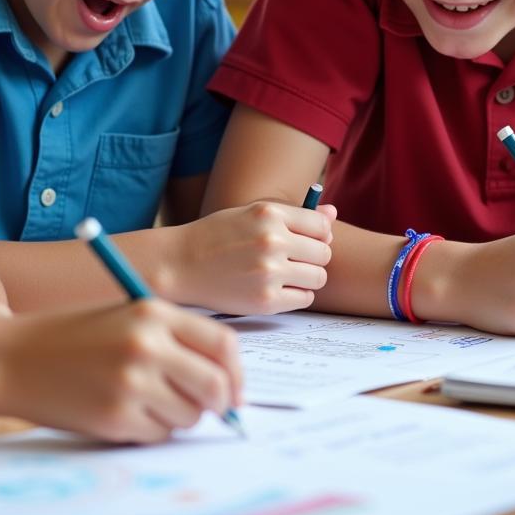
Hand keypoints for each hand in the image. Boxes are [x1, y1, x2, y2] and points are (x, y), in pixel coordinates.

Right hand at [0, 299, 241, 442]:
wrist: (13, 358)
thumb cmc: (73, 336)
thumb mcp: (127, 317)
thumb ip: (174, 339)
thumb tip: (225, 381)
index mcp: (153, 312)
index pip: (222, 344)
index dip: (236, 372)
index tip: (235, 389)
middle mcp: (148, 346)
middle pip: (214, 385)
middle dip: (219, 402)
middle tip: (208, 407)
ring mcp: (132, 383)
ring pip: (189, 415)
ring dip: (180, 415)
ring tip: (148, 399)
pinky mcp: (116, 418)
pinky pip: (159, 434)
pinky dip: (152, 429)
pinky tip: (125, 410)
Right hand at [169, 201, 335, 313]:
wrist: (180, 263)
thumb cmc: (217, 236)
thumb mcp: (251, 214)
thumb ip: (294, 215)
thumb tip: (334, 214)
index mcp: (269, 214)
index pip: (322, 225)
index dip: (318, 234)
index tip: (305, 240)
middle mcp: (272, 241)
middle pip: (324, 253)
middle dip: (313, 257)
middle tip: (294, 260)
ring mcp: (269, 273)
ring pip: (318, 277)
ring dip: (308, 277)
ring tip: (286, 274)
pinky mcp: (265, 301)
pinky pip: (304, 299)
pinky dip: (296, 294)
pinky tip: (277, 288)